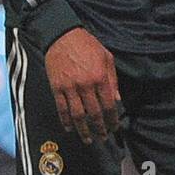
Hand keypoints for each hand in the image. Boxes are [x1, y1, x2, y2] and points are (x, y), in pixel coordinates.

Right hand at [44, 28, 121, 144]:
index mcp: (100, 77)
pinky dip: (65, 120)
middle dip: (100, 128)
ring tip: (88, 139)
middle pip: (94, 113)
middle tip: (103, 137)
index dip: (112, 119)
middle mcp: (85, 85)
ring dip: (83, 130)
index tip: (114, 127)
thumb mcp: (107, 58)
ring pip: (77, 115)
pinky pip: (61, 108)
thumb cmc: (87, 45)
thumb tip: (117, 100)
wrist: (62, 35)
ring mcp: (69, 87)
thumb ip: (113, 80)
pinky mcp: (56, 87)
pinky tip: (70, 128)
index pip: (109, 105)